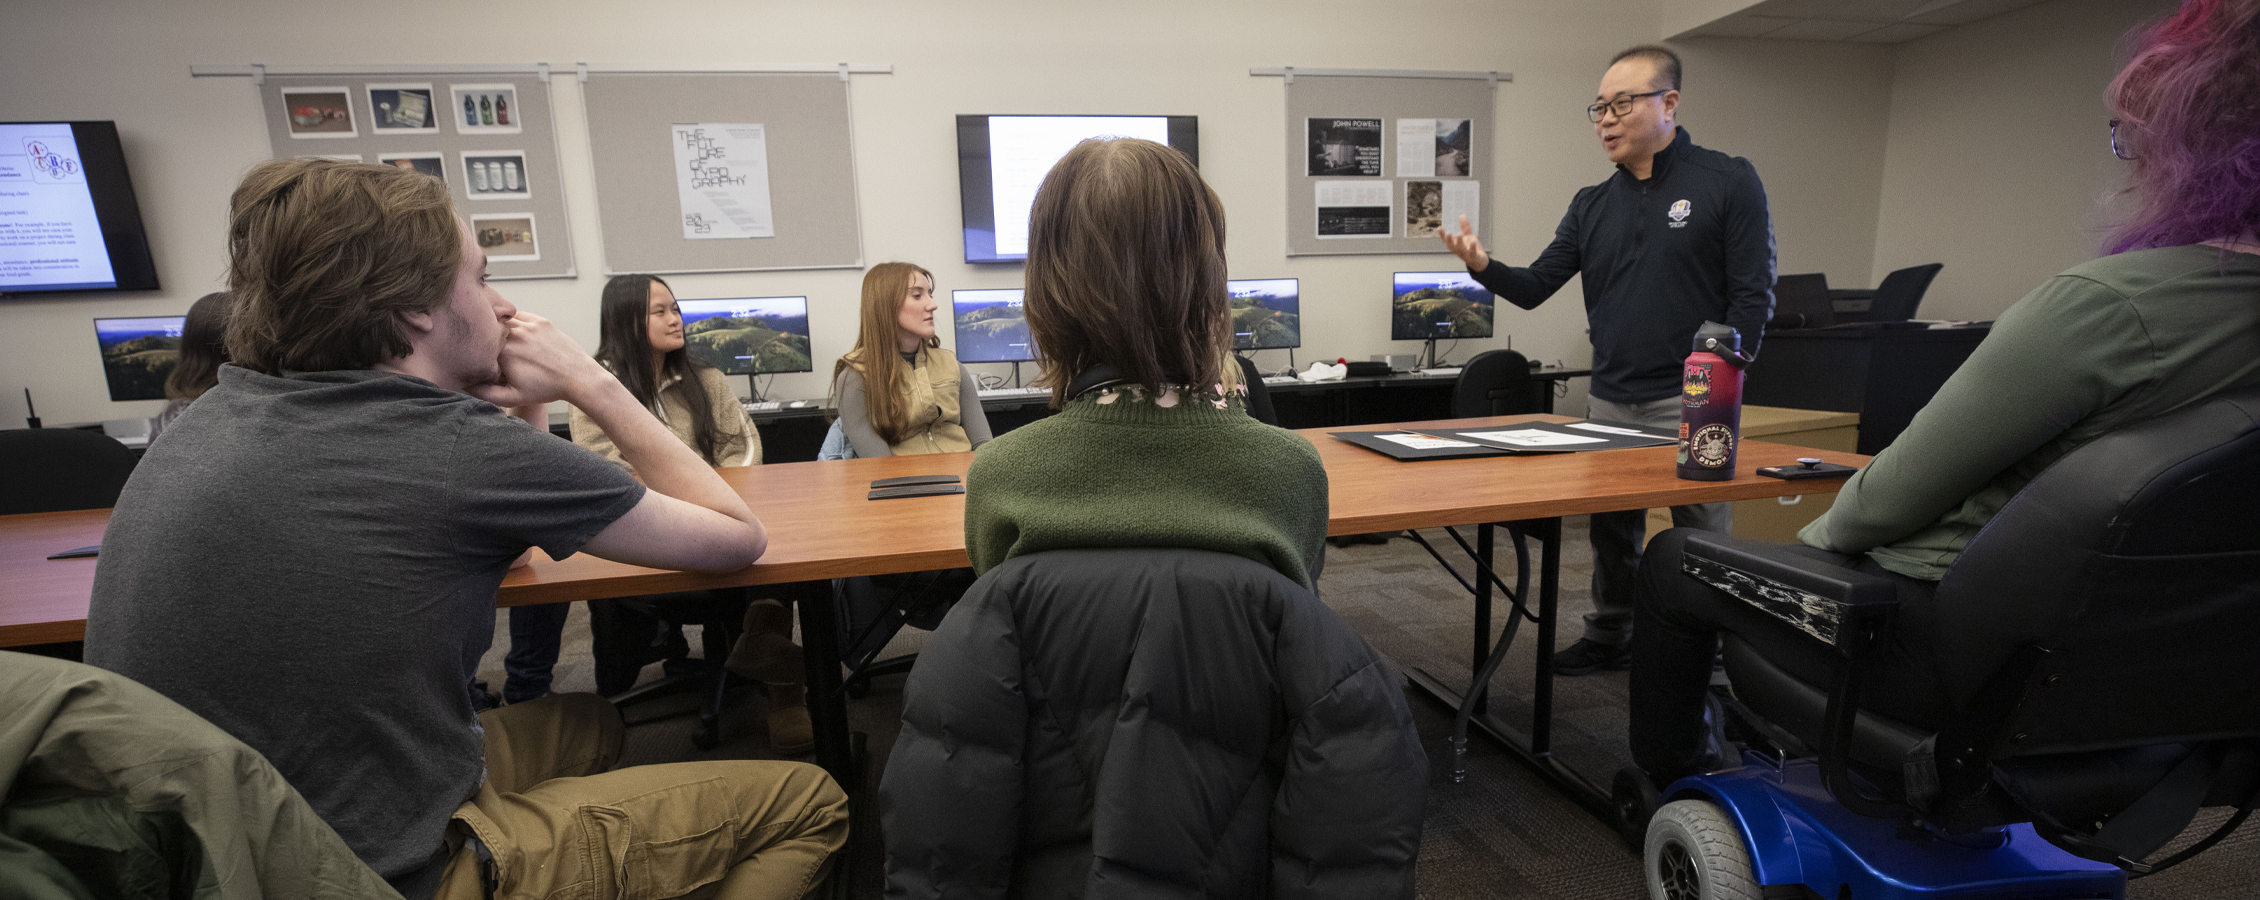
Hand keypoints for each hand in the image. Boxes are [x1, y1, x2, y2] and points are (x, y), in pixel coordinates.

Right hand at [466, 312, 608, 407]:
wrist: (577, 378)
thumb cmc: (546, 389)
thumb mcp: (513, 397)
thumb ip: (485, 393)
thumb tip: (465, 385)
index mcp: (503, 352)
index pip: (479, 346)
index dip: (478, 353)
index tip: (483, 361)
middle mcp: (514, 335)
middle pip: (489, 331)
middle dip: (487, 339)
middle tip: (492, 351)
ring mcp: (528, 326)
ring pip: (503, 321)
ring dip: (499, 328)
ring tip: (502, 342)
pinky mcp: (540, 321)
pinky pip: (519, 316)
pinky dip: (514, 323)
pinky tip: (515, 333)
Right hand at [1439, 215, 1489, 270]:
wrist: (1480, 261)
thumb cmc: (1471, 248)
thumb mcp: (1468, 236)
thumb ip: (1465, 227)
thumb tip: (1462, 215)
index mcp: (1455, 245)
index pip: (1446, 241)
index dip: (1442, 235)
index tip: (1440, 228)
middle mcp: (1458, 250)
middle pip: (1451, 246)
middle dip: (1449, 240)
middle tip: (1448, 233)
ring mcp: (1465, 254)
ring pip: (1461, 249)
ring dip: (1459, 242)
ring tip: (1459, 234)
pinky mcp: (1473, 256)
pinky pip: (1472, 252)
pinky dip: (1472, 247)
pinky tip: (1473, 241)